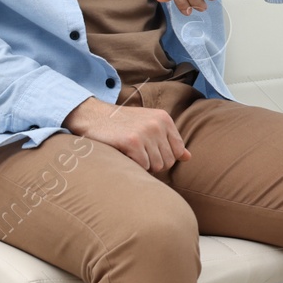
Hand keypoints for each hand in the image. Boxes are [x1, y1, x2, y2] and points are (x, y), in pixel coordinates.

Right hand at [63, 96, 190, 171]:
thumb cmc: (121, 124)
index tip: (150, 153)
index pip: (178, 151)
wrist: (93, 116)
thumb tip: (188, 157)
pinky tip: (125, 155)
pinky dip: (134, 166)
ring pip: (156, 166)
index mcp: (164, 119)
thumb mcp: (149, 125)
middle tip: (138, 154)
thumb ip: (169, 140)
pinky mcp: (132, 142)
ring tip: (131, 153)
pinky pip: (143, 166)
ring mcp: (146, 132)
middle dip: (154, 164)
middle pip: (168, 161)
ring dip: (143, 166)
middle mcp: (158, 124)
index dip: (165, 158)